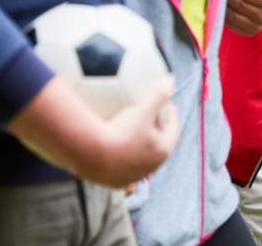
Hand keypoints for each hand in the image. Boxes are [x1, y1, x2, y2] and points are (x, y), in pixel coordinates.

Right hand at [8, 74, 179, 188]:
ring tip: (130, 132)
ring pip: (139, 158)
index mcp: (162, 149)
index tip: (166, 103)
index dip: (170, 113)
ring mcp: (131, 175)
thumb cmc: (119, 131)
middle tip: (149, 115)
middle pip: (157, 144)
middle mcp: (149, 167)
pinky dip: (119, 159)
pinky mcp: (114, 181)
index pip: (173, 128)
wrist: (89, 155)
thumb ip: (159, 93)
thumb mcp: (143, 107)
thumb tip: (170, 80)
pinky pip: (119, 168)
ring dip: (137, 146)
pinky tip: (111, 151)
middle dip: (155, 130)